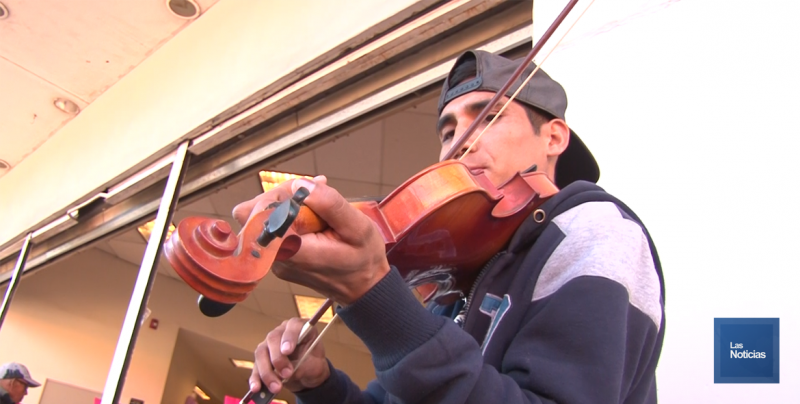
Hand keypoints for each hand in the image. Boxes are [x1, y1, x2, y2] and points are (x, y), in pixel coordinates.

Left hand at [232, 175, 390, 303]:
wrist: (365, 288)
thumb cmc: (363, 260)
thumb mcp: (358, 228)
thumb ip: (329, 204)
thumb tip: (301, 185)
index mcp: (292, 251)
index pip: (257, 215)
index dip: (275, 196)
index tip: (302, 192)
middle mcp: (277, 258)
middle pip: (253, 215)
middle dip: (280, 196)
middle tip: (310, 192)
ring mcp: (276, 259)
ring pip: (261, 220)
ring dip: (285, 204)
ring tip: (316, 203)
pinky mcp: (280, 257)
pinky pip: (273, 229)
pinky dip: (289, 216)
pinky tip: (313, 215)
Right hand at [250, 318, 329, 393]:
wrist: (307, 374)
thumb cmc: (312, 364)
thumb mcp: (314, 366)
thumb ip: (303, 366)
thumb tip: (288, 373)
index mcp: (299, 327)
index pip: (293, 326)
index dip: (289, 337)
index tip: (287, 350)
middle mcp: (281, 332)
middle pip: (273, 339)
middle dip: (278, 358)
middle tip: (287, 373)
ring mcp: (268, 344)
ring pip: (261, 353)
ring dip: (267, 372)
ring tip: (276, 387)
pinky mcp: (261, 359)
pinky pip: (255, 368)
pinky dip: (255, 379)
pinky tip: (256, 388)